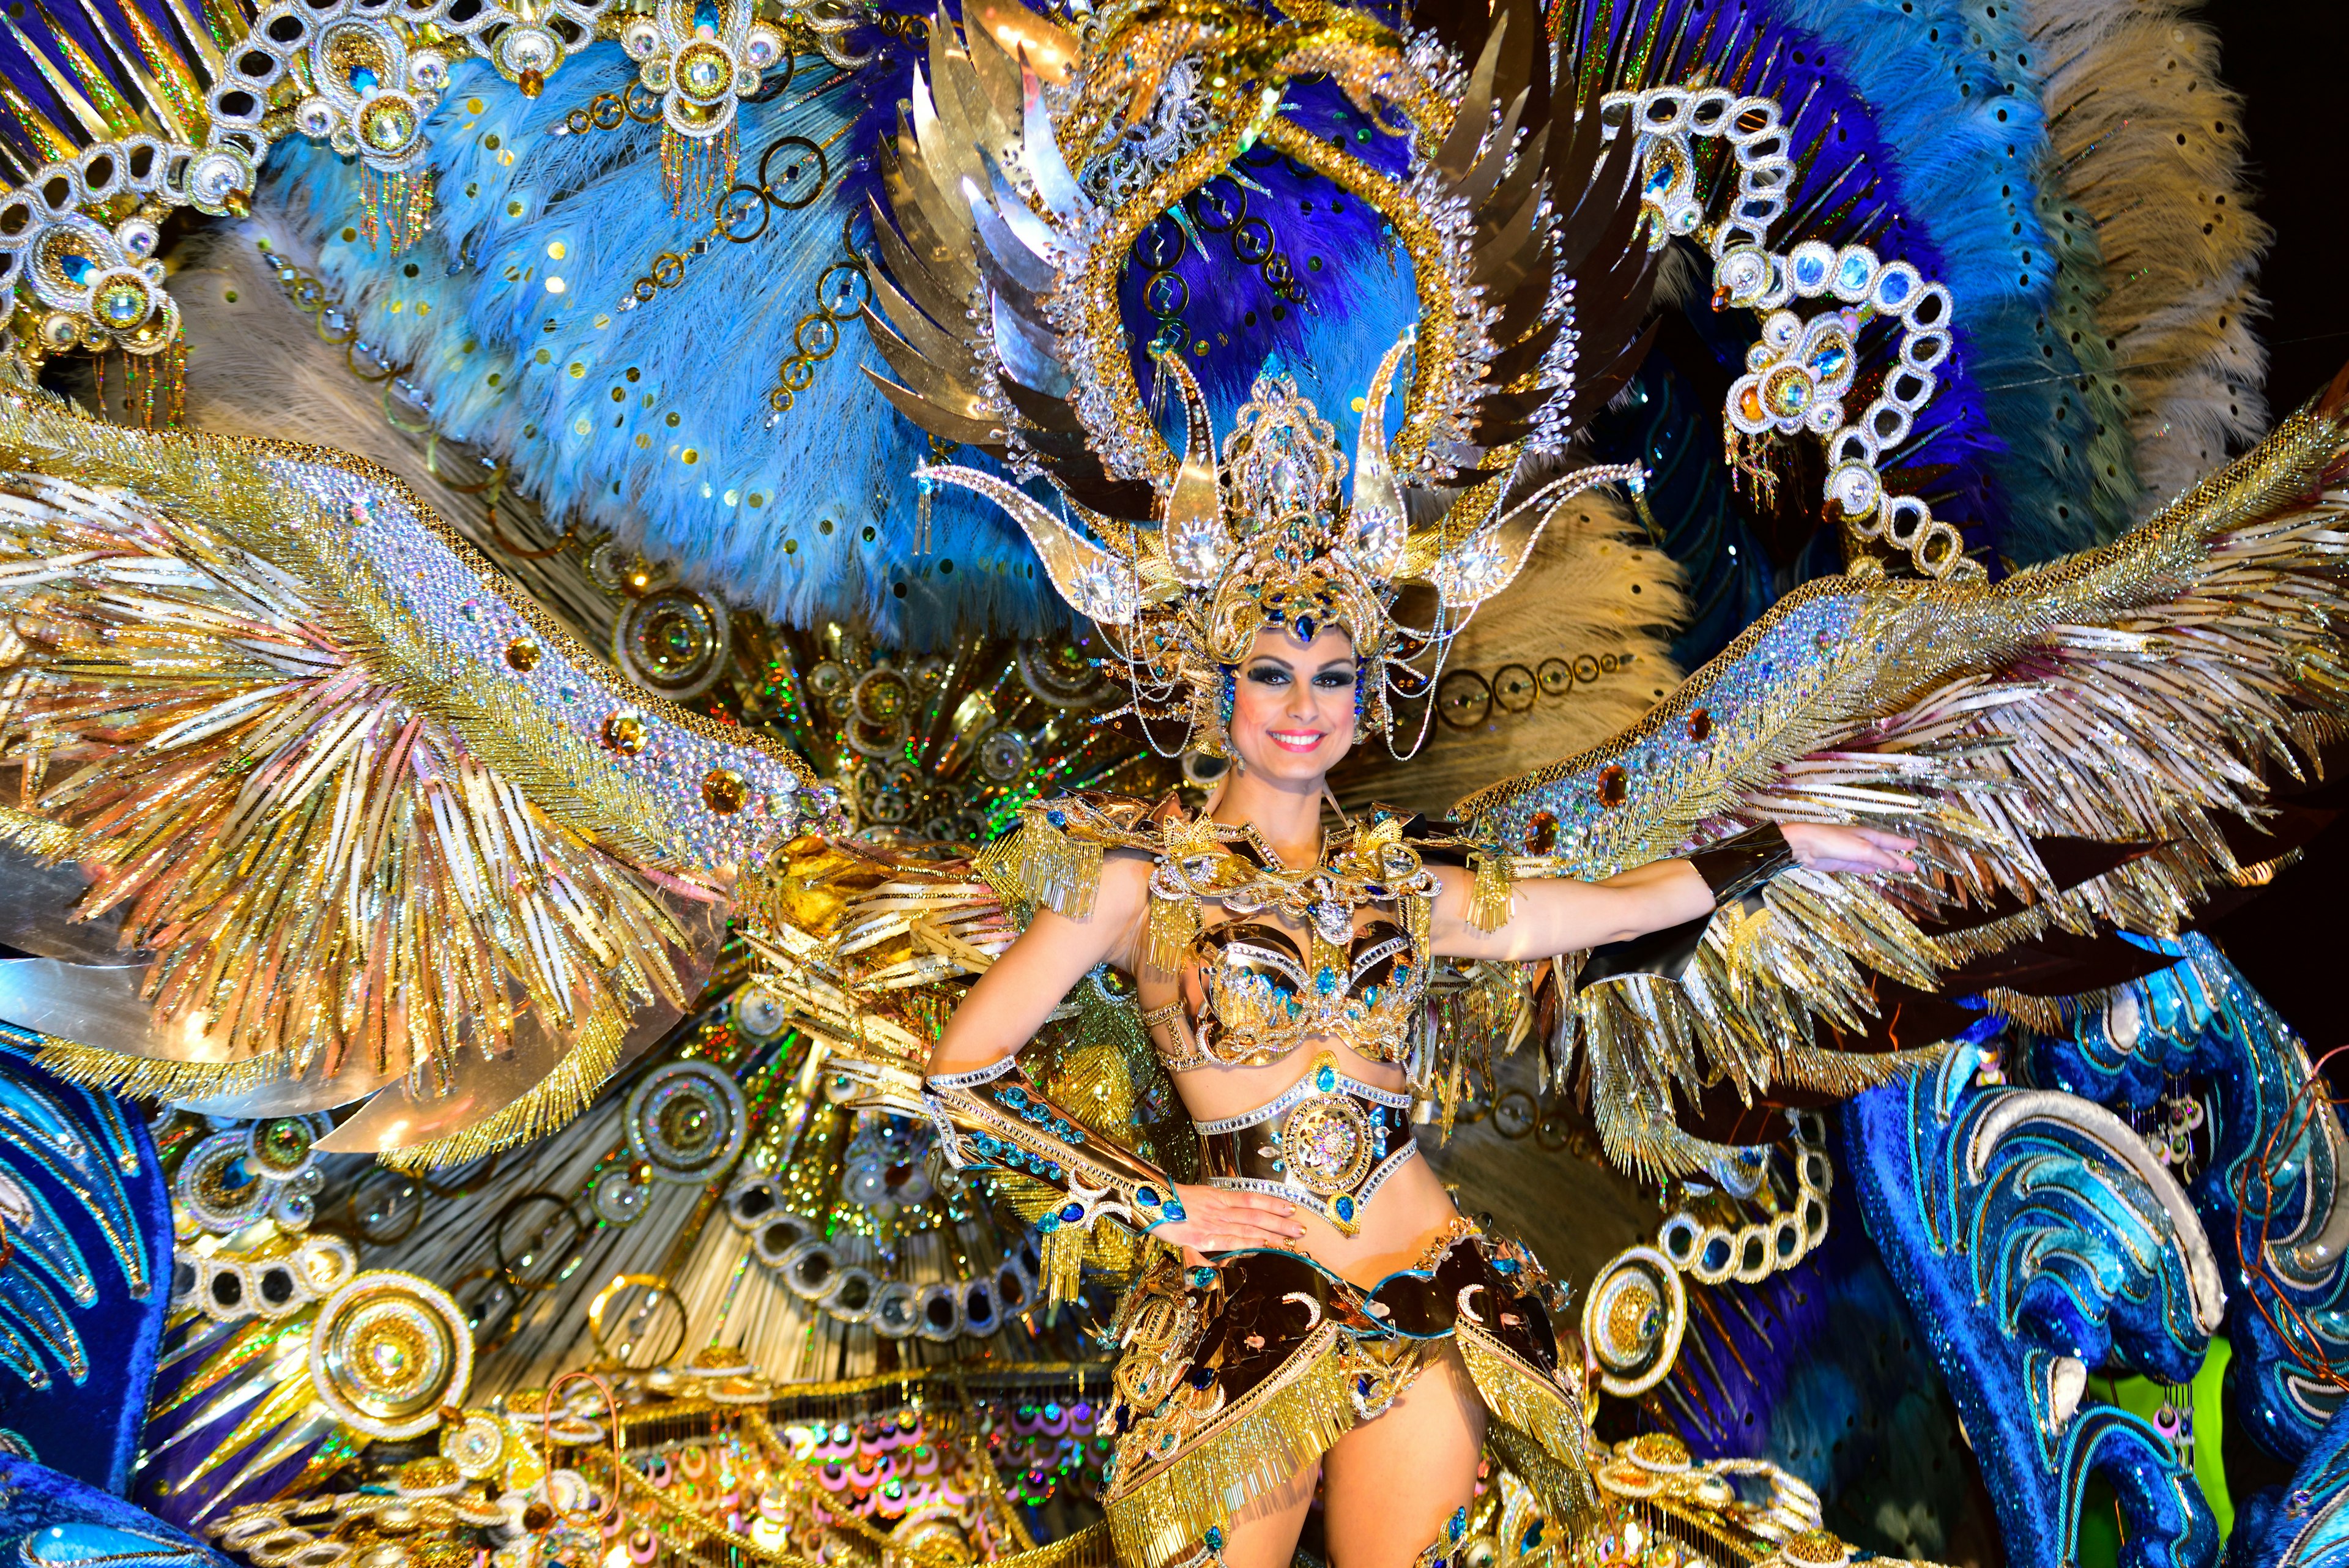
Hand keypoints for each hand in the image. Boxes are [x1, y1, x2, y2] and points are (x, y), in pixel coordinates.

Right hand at [1147, 1183, 1306, 1251]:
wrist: (1149, 1202)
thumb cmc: (1171, 1201)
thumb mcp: (1197, 1198)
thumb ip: (1216, 1206)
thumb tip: (1234, 1212)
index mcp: (1218, 1197)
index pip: (1252, 1199)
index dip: (1273, 1203)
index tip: (1292, 1207)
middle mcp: (1219, 1209)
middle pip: (1256, 1214)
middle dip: (1280, 1222)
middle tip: (1302, 1228)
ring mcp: (1212, 1223)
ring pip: (1248, 1228)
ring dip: (1271, 1234)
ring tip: (1291, 1238)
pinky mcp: (1202, 1238)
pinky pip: (1229, 1241)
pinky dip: (1247, 1244)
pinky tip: (1263, 1247)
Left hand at [1781, 822, 1916, 874]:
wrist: (1805, 846)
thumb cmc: (1834, 841)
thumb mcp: (1863, 849)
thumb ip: (1880, 857)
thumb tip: (1896, 863)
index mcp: (1868, 835)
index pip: (1890, 840)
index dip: (1902, 844)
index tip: (1915, 846)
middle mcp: (1861, 842)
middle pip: (1884, 852)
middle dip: (1898, 858)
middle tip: (1913, 866)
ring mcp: (1851, 853)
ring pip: (1874, 860)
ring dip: (1886, 865)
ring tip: (1899, 869)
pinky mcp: (1841, 863)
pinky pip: (1859, 866)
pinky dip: (1868, 869)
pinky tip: (1874, 871)